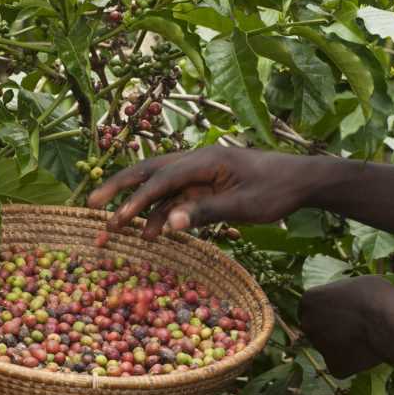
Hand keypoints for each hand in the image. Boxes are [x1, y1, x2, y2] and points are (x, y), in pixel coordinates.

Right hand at [87, 147, 321, 238]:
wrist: (302, 180)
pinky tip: (149, 234)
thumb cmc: (277, 190)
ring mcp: (200, 174)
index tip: (115, 219)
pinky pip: (176, 199)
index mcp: (205, 161)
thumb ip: (206, 213)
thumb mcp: (244, 205)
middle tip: (91, 206)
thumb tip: (169, 224)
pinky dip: (160, 214)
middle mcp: (196, 162)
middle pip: (149, 172)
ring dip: (136, 205)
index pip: (162, 179)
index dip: (136, 199)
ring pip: (159, 187)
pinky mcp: (206, 186)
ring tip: (112, 227)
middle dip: (119, 189)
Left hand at [298, 275, 393, 377]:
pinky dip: (354, 361)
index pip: (312, 307)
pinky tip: (369, 352)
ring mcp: (319, 347)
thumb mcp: (358, 283)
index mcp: (308, 300)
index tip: (344, 311)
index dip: (329, 309)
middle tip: (354, 326)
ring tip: (366, 338)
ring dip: (343, 344)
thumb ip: (344, 292)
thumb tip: (348, 298)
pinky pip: (343, 364)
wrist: (391, 325)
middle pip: (317, 328)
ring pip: (330, 347)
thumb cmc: (376, 297)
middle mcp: (307, 324)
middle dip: (331, 329)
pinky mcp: (334, 366)